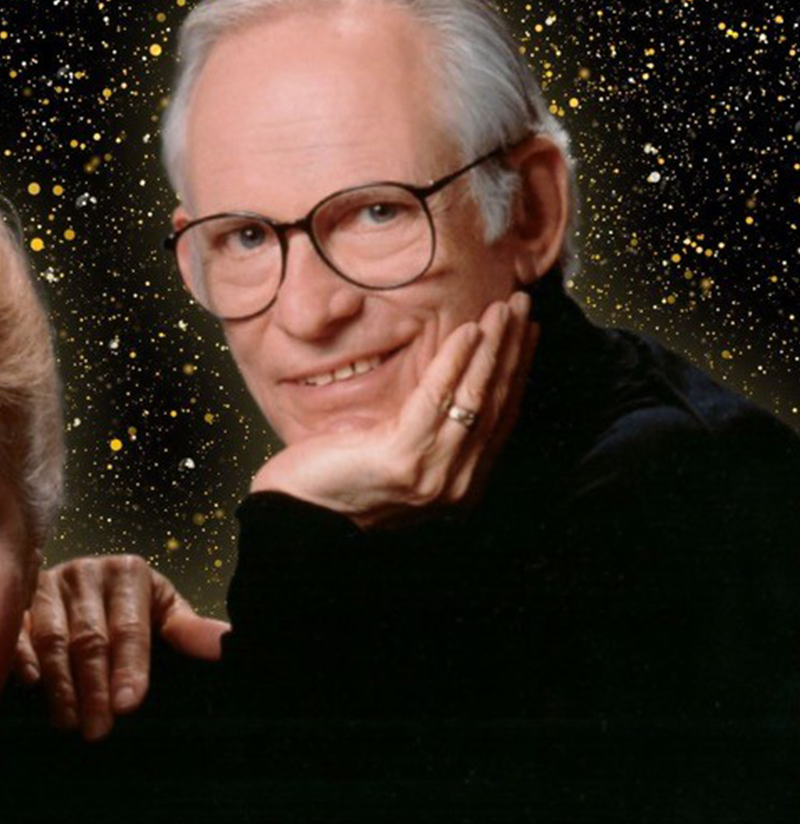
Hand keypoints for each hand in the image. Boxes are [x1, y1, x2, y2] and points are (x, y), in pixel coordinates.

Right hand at [14, 554, 228, 739]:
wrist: (91, 585)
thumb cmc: (134, 608)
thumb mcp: (165, 614)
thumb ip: (189, 632)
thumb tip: (229, 644)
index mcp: (128, 574)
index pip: (130, 628)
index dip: (130, 668)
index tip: (128, 705)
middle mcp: (87, 572)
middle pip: (90, 637)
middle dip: (93, 687)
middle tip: (97, 730)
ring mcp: (49, 583)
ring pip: (53, 637)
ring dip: (60, 683)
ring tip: (68, 722)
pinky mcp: (19, 598)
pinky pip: (16, 628)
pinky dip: (21, 655)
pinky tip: (31, 684)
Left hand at [251, 290, 539, 529]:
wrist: (295, 518)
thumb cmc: (333, 480)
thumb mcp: (390, 452)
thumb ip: (424, 431)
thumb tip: (445, 386)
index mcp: (456, 481)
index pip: (498, 418)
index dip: (516, 372)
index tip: (527, 332)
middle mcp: (455, 482)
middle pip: (494, 403)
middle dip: (513, 349)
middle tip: (521, 304)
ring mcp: (433, 474)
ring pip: (475, 397)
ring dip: (494, 346)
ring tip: (504, 308)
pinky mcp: (404, 459)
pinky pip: (437, 399)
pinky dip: (455, 361)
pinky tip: (468, 331)